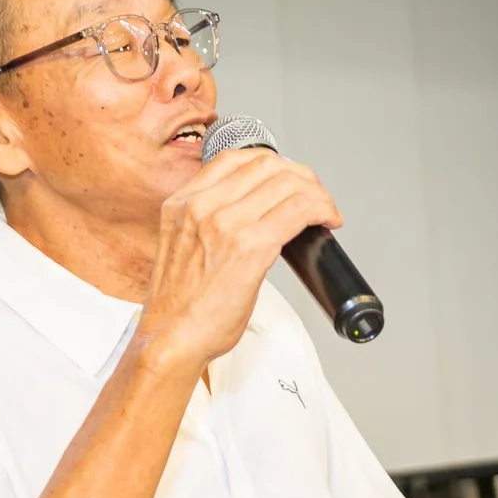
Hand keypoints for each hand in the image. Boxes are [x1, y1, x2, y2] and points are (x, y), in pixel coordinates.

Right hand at [133, 149, 343, 376]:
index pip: (236, 158)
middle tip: (315, 197)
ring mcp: (224, 223)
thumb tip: (253, 212)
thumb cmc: (179, 305)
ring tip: (325, 211)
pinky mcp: (249, 247)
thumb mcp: (182, 244)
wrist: (170, 339)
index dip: (274, 164)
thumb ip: (207, 220)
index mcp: (182, 202)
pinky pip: (299, 210)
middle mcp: (200, 205)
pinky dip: (322, 209)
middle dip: (302, 177)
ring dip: (317, 193)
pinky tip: (327, 221)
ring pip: (288, 183)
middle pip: (267, 165)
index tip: (289, 181)